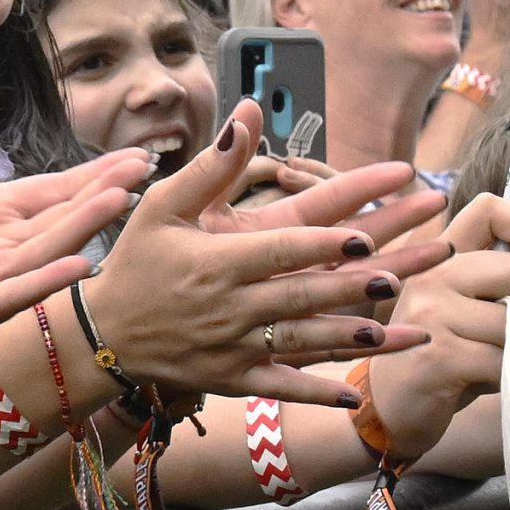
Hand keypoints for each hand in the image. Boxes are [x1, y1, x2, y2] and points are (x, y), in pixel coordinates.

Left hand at [0, 81, 150, 371]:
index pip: (49, 190)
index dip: (89, 174)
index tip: (135, 155)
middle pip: (59, 216)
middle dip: (100, 193)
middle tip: (146, 167)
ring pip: (45, 251)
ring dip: (83, 228)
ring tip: (121, 200)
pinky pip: (13, 294)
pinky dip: (46, 280)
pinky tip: (78, 265)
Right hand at [84, 100, 439, 405]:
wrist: (102, 334)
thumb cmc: (136, 262)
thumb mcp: (162, 206)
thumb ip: (211, 164)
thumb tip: (247, 113)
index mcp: (218, 261)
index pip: (282, 249)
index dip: (324, 243)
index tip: (367, 233)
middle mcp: (232, 306)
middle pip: (306, 293)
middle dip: (359, 283)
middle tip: (407, 273)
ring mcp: (236, 347)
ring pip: (305, 342)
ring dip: (355, 338)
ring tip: (402, 329)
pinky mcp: (235, 379)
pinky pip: (281, 388)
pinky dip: (316, 394)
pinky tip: (354, 396)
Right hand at [359, 194, 509, 460]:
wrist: (387, 411)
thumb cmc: (437, 358)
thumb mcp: (458, 307)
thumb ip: (486, 279)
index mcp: (437, 259)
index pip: (488, 207)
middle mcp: (429, 276)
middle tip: (503, 333)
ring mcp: (430, 314)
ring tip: (485, 362)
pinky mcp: (438, 356)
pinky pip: (501, 361)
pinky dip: (503, 379)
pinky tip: (478, 382)